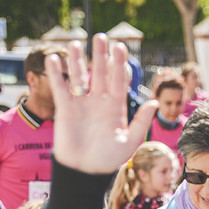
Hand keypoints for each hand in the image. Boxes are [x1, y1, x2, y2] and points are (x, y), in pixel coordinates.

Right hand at [45, 35, 158, 173]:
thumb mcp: (129, 141)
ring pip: (79, 77)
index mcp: (116, 107)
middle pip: (100, 73)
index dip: (119, 65)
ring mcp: (82, 104)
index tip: (120, 48)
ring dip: (76, 60)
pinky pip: (61, 88)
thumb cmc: (109, 159)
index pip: (118, 80)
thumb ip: (141, 121)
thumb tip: (154, 102)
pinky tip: (53, 59)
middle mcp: (99, 102)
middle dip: (100, 56)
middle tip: (101, 37)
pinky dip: (56, 74)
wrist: (85, 171)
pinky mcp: (65, 109)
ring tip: (75, 42)